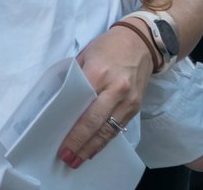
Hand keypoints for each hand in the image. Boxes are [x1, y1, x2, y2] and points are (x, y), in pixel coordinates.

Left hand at [57, 25, 151, 168]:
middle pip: (97, 123)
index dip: (74, 131)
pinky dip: (106, 139)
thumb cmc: (108, 46)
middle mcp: (117, 90)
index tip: (62, 145)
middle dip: (82, 144)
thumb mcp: (85, 55)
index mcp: (99, 74)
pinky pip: (119, 127)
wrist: (141, 42)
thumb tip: (61, 101)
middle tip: (68, 159)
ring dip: (94, 147)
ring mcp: (129, 100)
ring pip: (110, 130)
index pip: (84, 108)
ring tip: (79, 159)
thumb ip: (75, 77)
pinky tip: (95, 148)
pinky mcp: (136, 106)